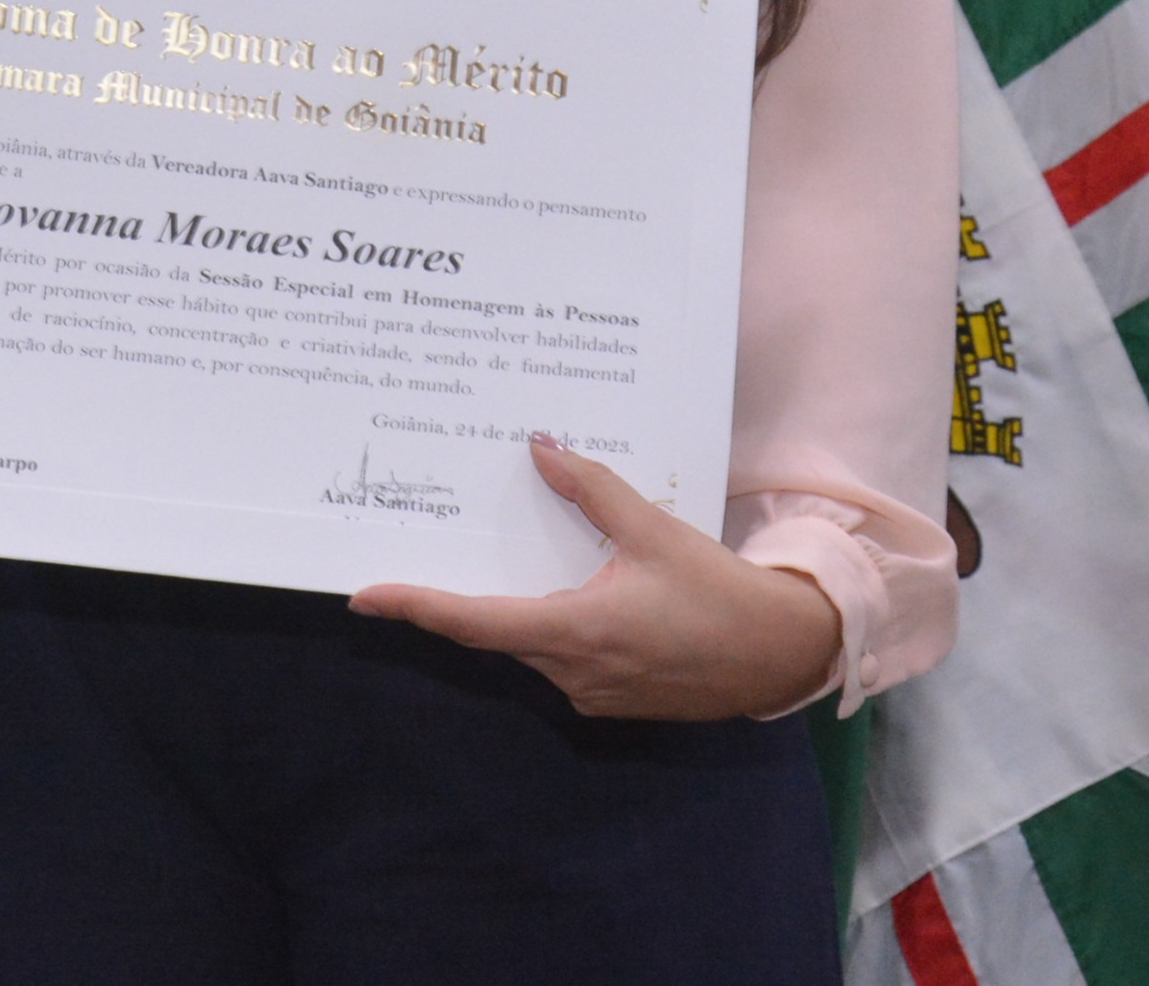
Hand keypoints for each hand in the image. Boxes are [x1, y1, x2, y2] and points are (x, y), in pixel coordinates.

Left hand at [348, 438, 841, 719]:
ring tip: (506, 561)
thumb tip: (540, 447)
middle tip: (426, 560)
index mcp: (578, 632)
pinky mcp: (612, 701)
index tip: (366, 598)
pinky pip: (561, 660)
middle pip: (496, 633)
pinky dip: (551, 626)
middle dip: (462, 599)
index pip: (475, 622)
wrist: (782, 655)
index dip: (417, 608)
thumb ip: (593, 490)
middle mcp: (574, 673)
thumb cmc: (722, 595)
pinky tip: (569, 593)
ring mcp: (592, 695)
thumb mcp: (655, 531)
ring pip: (529, 646)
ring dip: (515, 609)